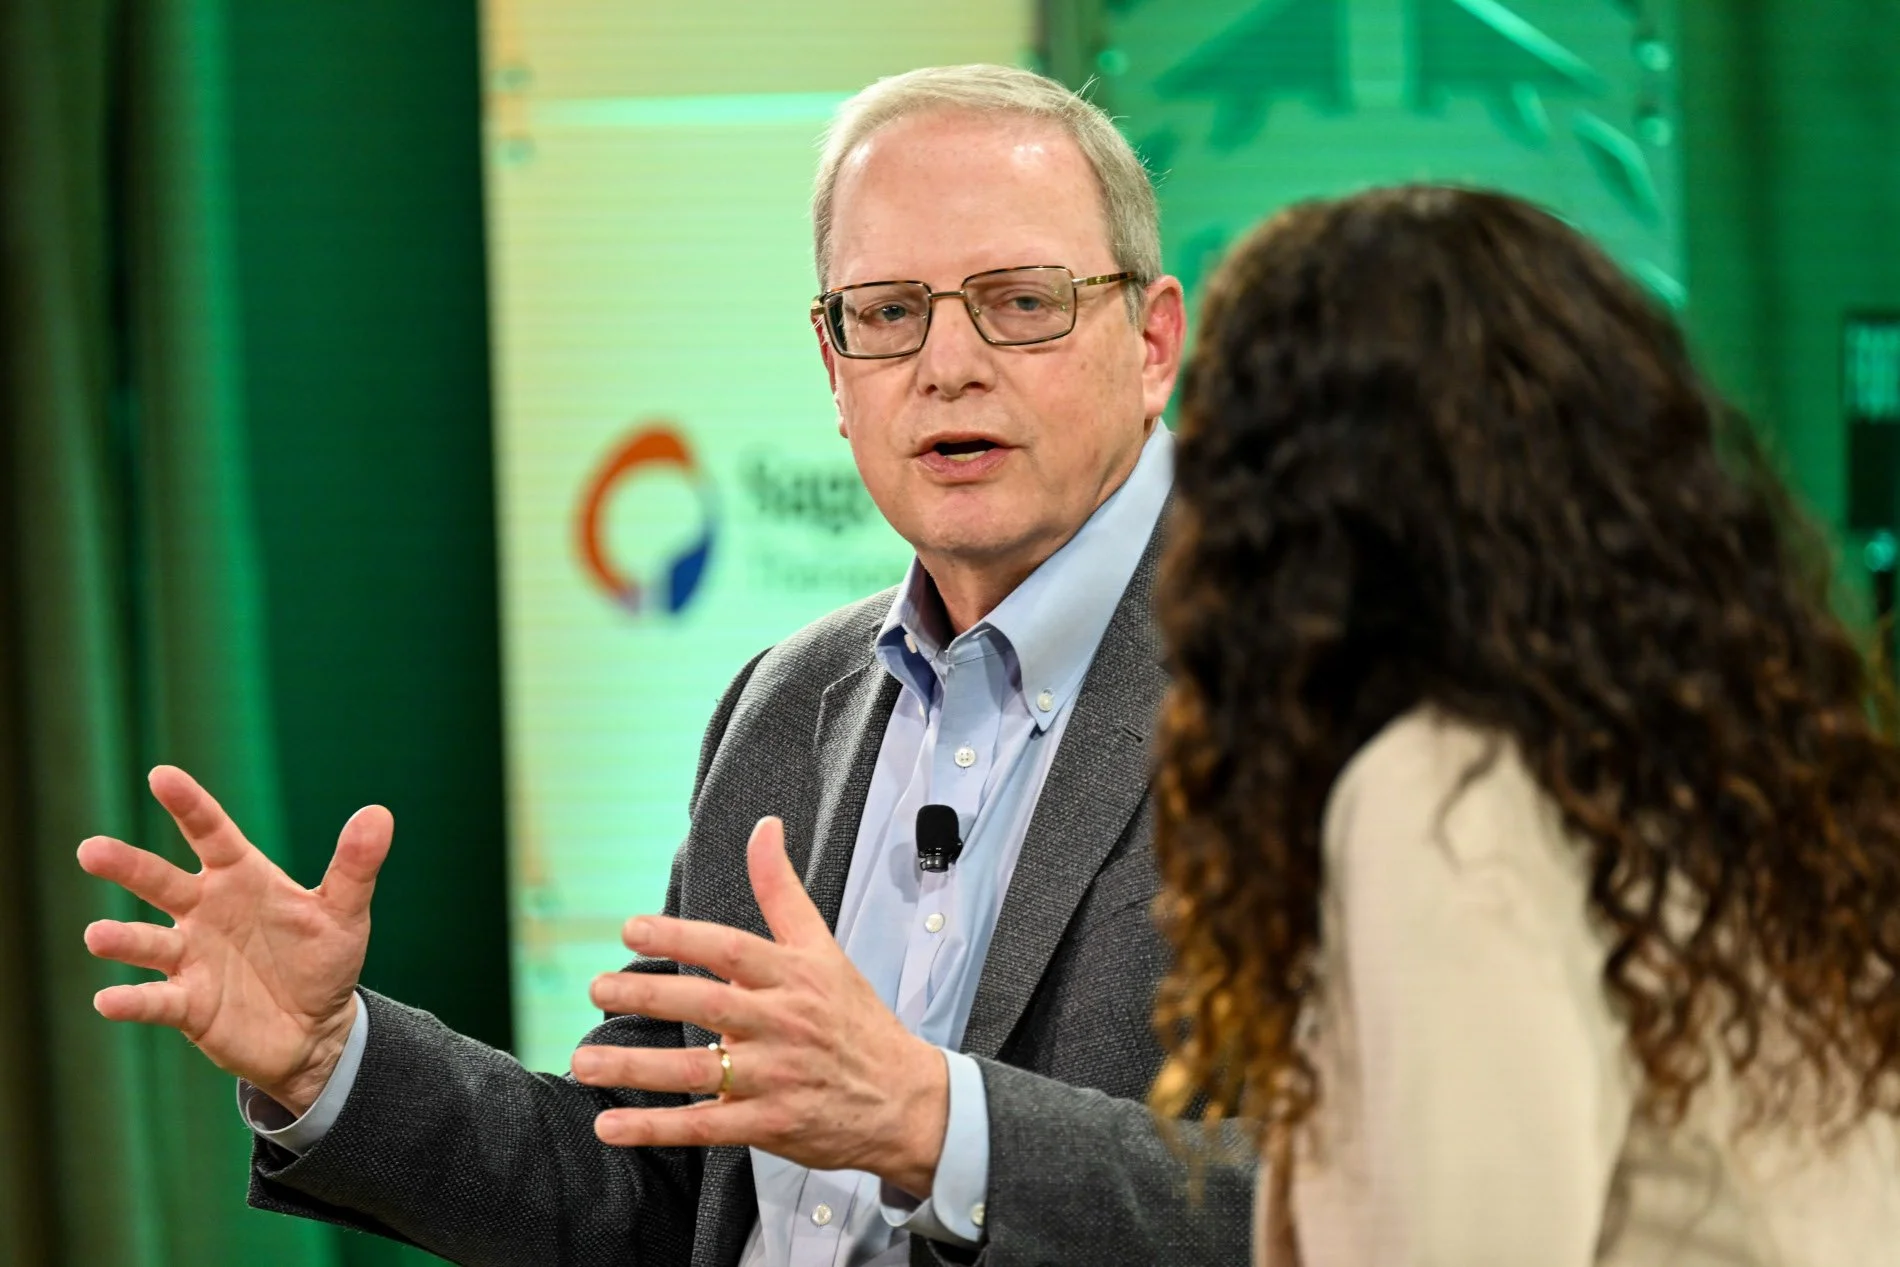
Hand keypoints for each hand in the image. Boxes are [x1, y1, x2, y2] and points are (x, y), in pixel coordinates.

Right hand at [77, 766, 391, 1114]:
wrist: (317, 1028)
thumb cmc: (323, 960)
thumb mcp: (344, 911)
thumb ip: (356, 865)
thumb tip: (379, 812)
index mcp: (240, 877)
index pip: (211, 833)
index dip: (189, 806)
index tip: (161, 775)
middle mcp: (205, 911)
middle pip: (161, 881)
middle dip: (127, 866)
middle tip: (90, 850)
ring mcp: (191, 958)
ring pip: (149, 942)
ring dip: (123, 939)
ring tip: (97, 935)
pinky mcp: (188, 1005)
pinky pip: (155, 1000)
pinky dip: (133, 1000)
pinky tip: (107, 999)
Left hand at [574, 817, 949, 1196]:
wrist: (906, 1101)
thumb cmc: (857, 1022)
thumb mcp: (825, 948)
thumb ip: (783, 891)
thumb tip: (763, 828)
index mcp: (793, 978)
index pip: (731, 950)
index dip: (681, 937)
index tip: (632, 929)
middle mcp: (782, 1024)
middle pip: (707, 1006)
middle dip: (647, 994)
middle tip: (598, 988)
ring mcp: (774, 1078)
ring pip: (697, 1071)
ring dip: (636, 1067)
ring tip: (585, 1059)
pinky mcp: (768, 1124)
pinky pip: (703, 1128)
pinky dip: (655, 1128)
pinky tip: (611, 1125)